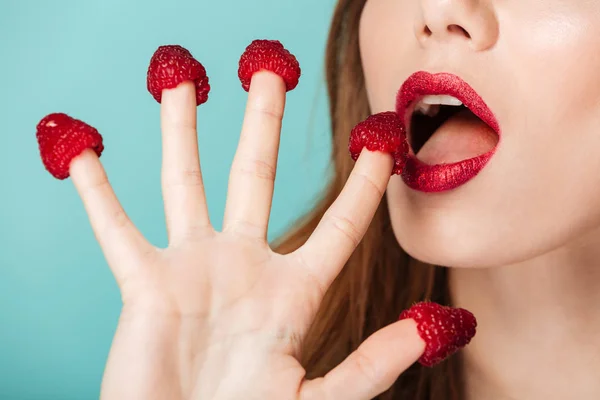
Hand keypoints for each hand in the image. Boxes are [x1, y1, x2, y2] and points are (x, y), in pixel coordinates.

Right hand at [69, 72, 424, 399]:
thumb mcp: (317, 399)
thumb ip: (370, 365)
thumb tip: (428, 328)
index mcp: (291, 293)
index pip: (337, 226)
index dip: (362, 185)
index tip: (381, 141)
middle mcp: (243, 267)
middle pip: (257, 176)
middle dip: (263, 122)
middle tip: (271, 70)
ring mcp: (192, 270)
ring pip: (185, 183)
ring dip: (182, 130)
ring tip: (182, 79)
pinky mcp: (144, 285)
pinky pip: (116, 229)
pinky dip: (96, 192)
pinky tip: (82, 151)